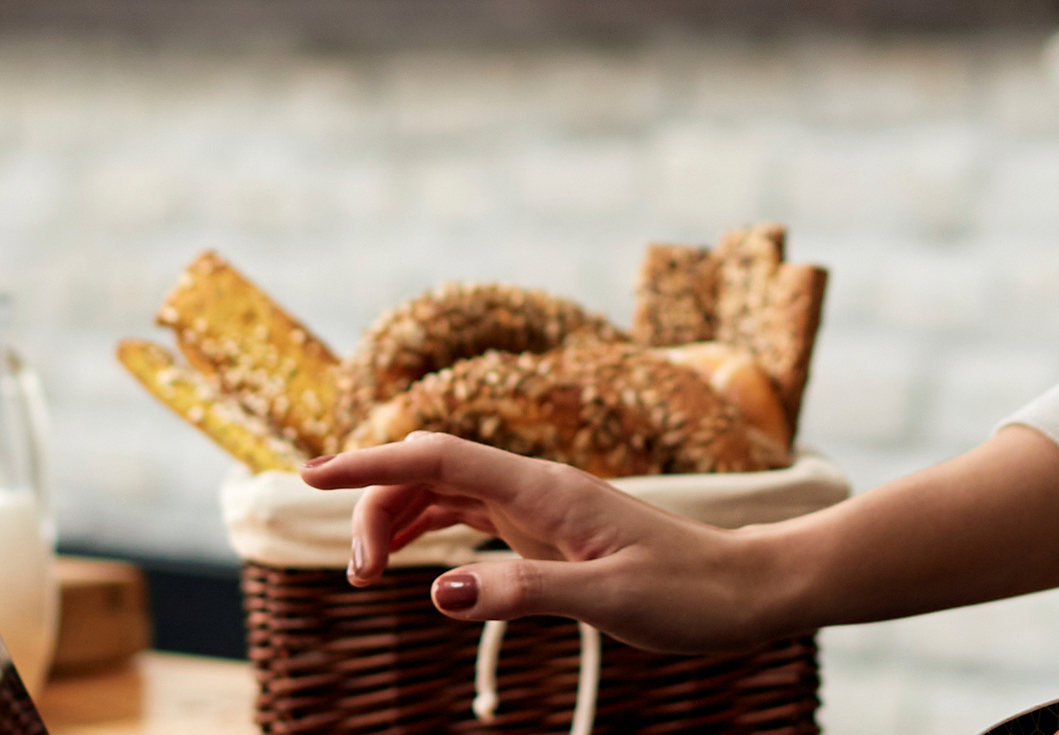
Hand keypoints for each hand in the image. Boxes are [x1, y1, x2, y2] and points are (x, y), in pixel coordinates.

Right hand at [303, 433, 798, 654]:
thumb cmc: (691, 593)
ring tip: (369, 576)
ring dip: (397, 520)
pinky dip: (428, 530)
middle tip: (357, 575)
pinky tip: (414, 560)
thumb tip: (440, 592)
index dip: (369, 462)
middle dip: (374, 505)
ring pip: (443, 492)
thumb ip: (525, 591)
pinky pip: (469, 514)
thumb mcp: (609, 600)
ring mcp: (540, 505)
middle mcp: (535, 486)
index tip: (310, 476)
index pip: (437, 458)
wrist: (749, 589)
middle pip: (427, 471)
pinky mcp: (548, 530)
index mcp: (544, 488)